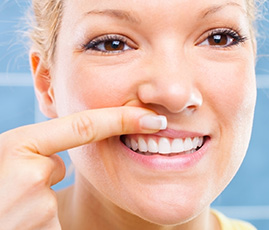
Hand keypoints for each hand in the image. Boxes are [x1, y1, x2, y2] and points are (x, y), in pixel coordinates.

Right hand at [0, 107, 165, 228]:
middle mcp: (27, 172)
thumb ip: (32, 154)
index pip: (85, 126)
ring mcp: (36, 206)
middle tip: (7, 188)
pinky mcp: (44, 229)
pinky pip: (49, 216)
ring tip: (5, 208)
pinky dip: (36, 218)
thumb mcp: (1, 160)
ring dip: (34, 199)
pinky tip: (15, 220)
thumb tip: (58, 164)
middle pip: (58, 166)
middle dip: (41, 174)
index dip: (123, 119)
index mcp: (16, 146)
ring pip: (51, 192)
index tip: (154, 119)